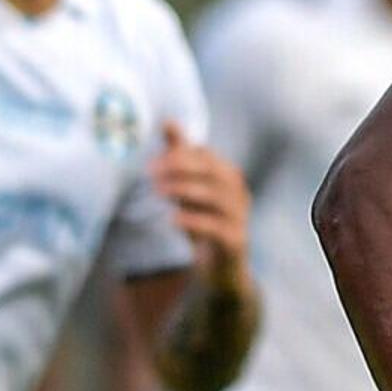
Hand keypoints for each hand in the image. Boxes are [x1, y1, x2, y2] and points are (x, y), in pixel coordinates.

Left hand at [151, 124, 250, 274]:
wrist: (221, 269)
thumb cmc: (204, 223)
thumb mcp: (189, 190)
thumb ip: (180, 157)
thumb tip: (167, 121)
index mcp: (229, 175)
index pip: (205, 155)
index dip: (179, 154)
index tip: (151, 160)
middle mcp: (239, 192)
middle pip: (212, 171)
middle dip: (180, 167)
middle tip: (150, 171)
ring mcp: (241, 217)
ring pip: (215, 197)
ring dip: (184, 191)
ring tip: (157, 192)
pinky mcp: (236, 240)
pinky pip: (216, 227)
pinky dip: (193, 221)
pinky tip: (172, 219)